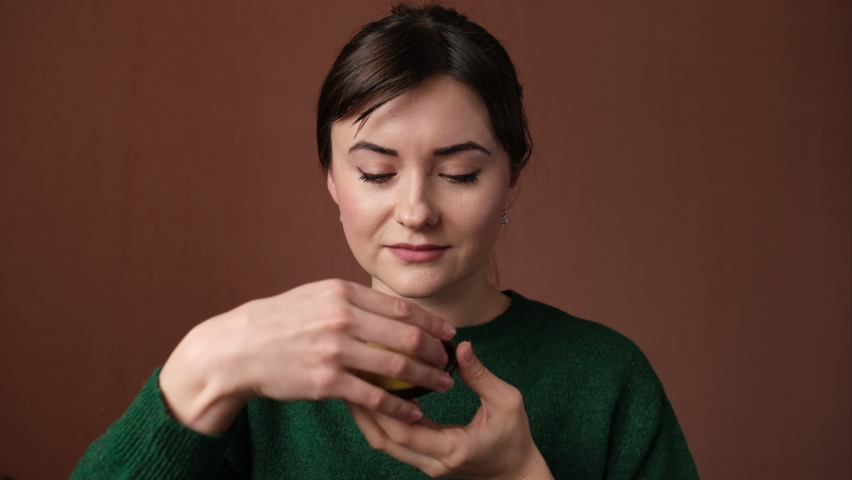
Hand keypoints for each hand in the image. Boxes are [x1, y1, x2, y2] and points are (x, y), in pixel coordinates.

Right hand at [159, 279, 456, 432]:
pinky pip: (373, 397)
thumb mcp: (315, 296)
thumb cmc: (278, 322)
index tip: (448, 332)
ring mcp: (334, 350)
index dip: (431, 322)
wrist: (237, 349)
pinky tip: (413, 412)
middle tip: (449, 361)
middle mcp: (342, 317)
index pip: (400, 307)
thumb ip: (350, 300)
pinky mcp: (326, 381)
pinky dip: (399, 406)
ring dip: (426, 377)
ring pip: (396, 366)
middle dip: (435, 351)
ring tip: (442, 385)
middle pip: (406, 336)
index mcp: (342, 292)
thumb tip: (386, 307)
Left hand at [347, 341, 553, 479]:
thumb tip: (460, 346)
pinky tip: (376, 394)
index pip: (405, 431)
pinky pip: (395, 442)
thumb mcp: (507, 402)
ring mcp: (427, 465)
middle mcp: (434, 463)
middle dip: (363, 410)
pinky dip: (382, 420)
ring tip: (355, 384)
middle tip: (350, 377)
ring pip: (385, 444)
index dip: (382, 406)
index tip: (368, 376)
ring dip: (368, 416)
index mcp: (453, 449)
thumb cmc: (515, 438)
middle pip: (385, 441)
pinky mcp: (425, 461)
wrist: (517, 475)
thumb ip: (481, 376)